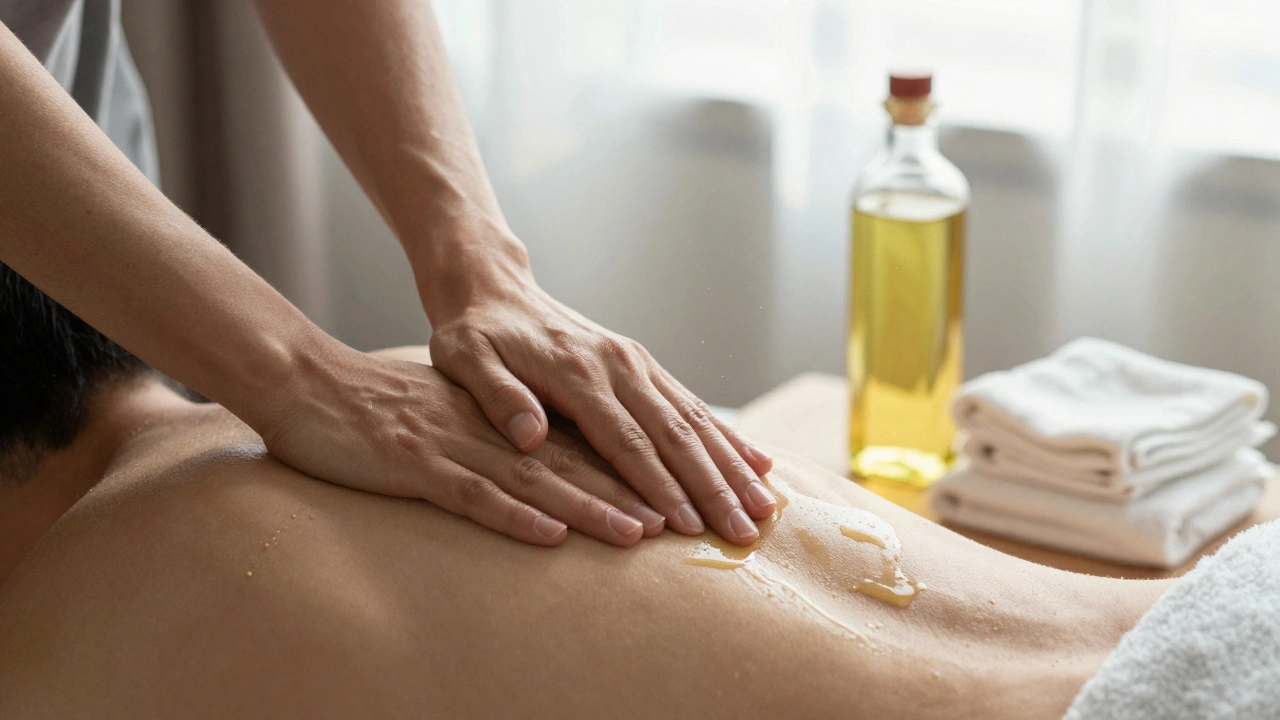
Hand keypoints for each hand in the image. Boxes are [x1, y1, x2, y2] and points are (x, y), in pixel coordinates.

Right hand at [257, 340, 665, 546]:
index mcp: (508, 412)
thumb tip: (553, 454)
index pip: (587, 440)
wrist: (306, 379)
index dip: (639, 465)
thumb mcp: (456, 411)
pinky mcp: (413, 461)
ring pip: (537, 476)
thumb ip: (505, 429)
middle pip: (579, 459)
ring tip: (642, 531)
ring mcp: (454, 441)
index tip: (686, 490)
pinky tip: (550, 535)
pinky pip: (470, 493)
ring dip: (592, 506)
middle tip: (690, 519)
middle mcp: (492, 424)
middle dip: (638, 490)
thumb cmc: (381, 404)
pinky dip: (513, 515)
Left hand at [424, 259, 776, 545]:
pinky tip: (759, 463)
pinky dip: (728, 437)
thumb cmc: (475, 335)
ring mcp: (637, 363)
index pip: (627, 441)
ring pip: (696, 421)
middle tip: (744, 532)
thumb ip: (497, 397)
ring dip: (732, 467)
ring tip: (765, 509)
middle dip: (714, 487)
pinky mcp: (643, 366)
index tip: (689, 528)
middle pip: (676, 435)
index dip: (660, 487)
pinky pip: (693, 405)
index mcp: (578, 372)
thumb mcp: (465, 360)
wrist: (494, 289)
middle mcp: (619, 365)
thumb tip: (529, 435)